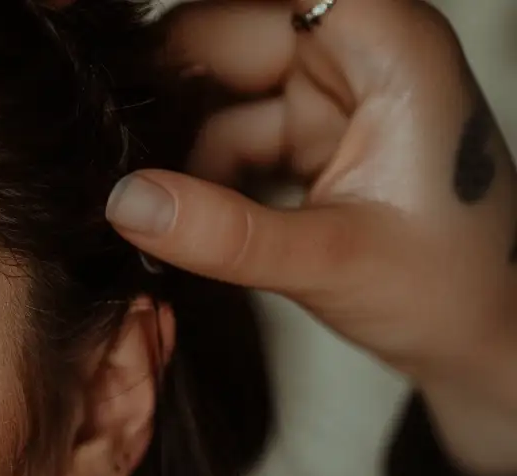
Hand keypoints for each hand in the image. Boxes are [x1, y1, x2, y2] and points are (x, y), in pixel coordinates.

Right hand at [109, 0, 516, 474]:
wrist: (483, 341)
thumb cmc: (450, 288)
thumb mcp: (329, 262)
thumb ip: (224, 233)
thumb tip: (123, 202)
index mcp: (389, 48)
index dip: (198, 14)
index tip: (113, 50)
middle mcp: (359, 54)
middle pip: (231, 31)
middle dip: (167, 88)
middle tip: (99, 154)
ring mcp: (330, 95)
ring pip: (217, 88)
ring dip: (171, 142)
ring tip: (128, 202)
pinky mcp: (308, 138)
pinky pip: (225, 134)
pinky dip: (190, 174)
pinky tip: (164, 219)